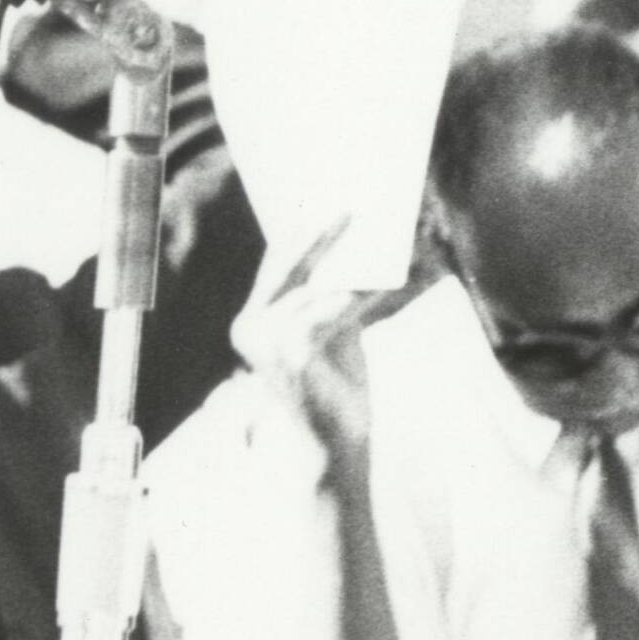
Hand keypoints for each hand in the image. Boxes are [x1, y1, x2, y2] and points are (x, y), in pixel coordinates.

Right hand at [230, 211, 413, 474]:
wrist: (334, 442)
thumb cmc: (334, 382)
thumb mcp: (330, 329)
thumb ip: (332, 291)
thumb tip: (363, 242)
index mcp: (251, 320)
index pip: (276, 263)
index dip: (299, 231)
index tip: (317, 197)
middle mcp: (251, 327)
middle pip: (292, 264)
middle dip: (322, 233)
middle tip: (352, 206)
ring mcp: (270, 340)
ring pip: (323, 287)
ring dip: (357, 267)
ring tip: (386, 244)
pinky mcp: (297, 351)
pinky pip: (338, 308)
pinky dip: (364, 293)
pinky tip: (387, 280)